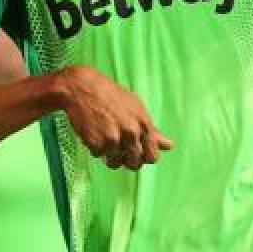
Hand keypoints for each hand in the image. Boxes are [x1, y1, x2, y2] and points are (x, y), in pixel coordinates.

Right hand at [56, 65, 172, 169]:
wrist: (82, 88)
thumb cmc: (110, 96)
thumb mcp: (135, 108)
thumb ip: (152, 130)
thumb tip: (170, 146)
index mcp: (144, 124)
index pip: (152, 157)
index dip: (144, 157)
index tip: (135, 152)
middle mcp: (131, 132)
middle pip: (134, 163)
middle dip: (126, 160)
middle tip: (117, 148)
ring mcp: (113, 139)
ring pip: (115, 162)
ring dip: (108, 155)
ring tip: (103, 138)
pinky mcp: (96, 142)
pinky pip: (97, 155)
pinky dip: (94, 147)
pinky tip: (92, 132)